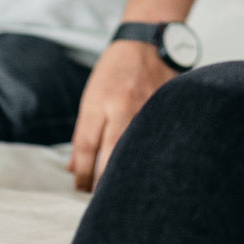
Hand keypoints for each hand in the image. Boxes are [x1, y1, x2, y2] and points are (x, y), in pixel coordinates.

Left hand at [68, 40, 177, 191]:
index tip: (81, 191)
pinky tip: (151, 171)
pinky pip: (159, 139)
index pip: (87, 147)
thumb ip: (83, 132)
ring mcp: (149, 107)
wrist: (148, 41)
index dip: (83, 175)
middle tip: (101, 202)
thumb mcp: (92, 95)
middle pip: (112, 155)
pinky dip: (152, 157)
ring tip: (125, 194)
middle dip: (104, 183)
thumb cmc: (116, 70)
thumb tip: (74, 168)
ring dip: (129, 174)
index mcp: (99, 102)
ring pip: (137, 150)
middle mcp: (123, 105)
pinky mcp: (169, 108)